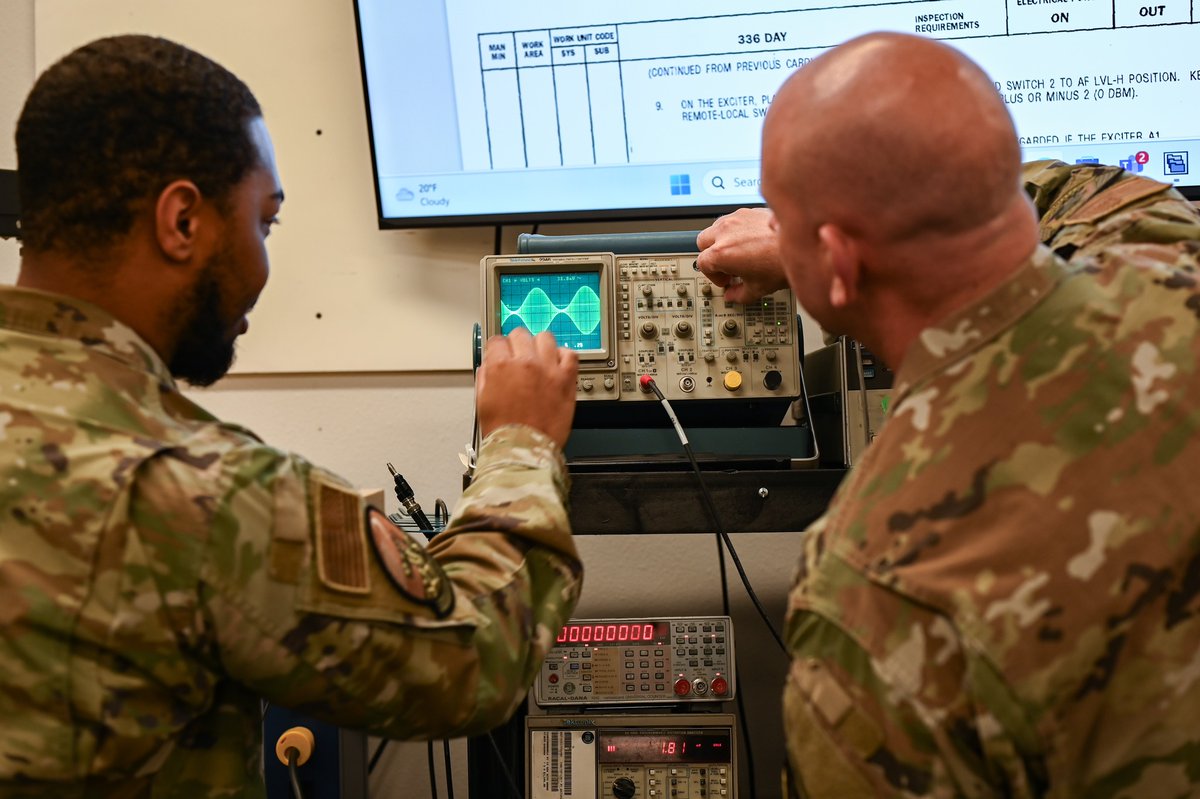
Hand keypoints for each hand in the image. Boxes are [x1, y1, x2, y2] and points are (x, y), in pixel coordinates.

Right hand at [476, 328, 577, 448]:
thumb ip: (485, 378)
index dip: (498, 348)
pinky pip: (570, 355)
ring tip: (540, 359)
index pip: (497, 340)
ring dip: (540, 346)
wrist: (524, 448)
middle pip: (520, 334)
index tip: (502, 354)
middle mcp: (525, 362)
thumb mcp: (481, 401)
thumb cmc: (504, 431)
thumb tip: (489, 367)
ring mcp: (548, 369)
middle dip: (517, 344)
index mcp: (500, 366)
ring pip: (546, 338)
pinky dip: (564, 356)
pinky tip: (558, 365)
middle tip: (519, 357)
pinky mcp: (566, 379)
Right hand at [695, 207, 788, 303]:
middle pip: (702, 241)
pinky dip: (736, 229)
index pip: (702, 264)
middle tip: (725, 267)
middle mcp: (725, 231)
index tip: (725, 281)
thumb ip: (738, 295)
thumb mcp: (758, 289)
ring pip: (716, 227)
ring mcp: (737, 218)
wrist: (805, 245)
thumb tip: (733, 295)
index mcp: (721, 253)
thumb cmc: (781, 263)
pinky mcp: (750, 211)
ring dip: (721, 240)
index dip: (713, 276)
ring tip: (736, 252)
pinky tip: (750, 241)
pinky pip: (734, 219)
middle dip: (710, 255)